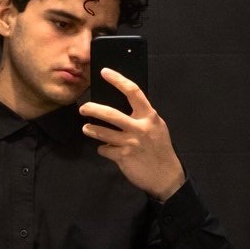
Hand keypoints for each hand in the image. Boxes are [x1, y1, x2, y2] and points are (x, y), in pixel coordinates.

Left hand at [79, 67, 184, 200]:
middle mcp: (140, 128)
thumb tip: (124, 107)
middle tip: (83, 108)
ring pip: (103, 133)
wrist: (166, 176)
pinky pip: (105, 150)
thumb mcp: (157, 128)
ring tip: (86, 128)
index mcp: (149, 117)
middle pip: (110, 113)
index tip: (105, 72)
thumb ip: (143, 117)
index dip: (117, 80)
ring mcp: (130, 143)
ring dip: (91, 130)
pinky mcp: (123, 157)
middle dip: (93, 109)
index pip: (133, 92)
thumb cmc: (160, 150)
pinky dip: (103, 149)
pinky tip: (106, 150)